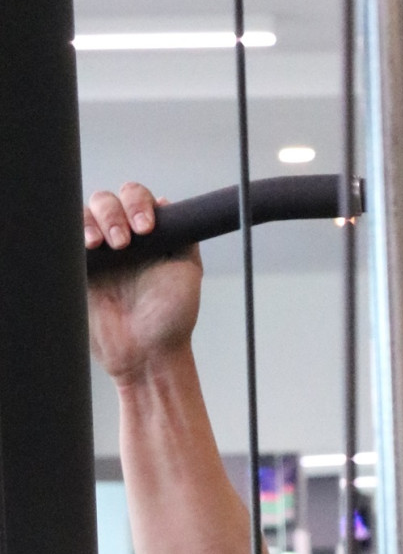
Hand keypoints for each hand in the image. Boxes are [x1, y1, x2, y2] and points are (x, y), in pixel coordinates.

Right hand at [84, 183, 202, 383]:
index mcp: (149, 234)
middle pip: (107, 200)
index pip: (136, 198)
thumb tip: (167, 202)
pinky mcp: (76, 269)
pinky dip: (70, 235)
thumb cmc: (171, 319)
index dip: (138, 204)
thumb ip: (182, 235)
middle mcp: (122, 238)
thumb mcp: (187, 272)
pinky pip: (64, 240)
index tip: (145, 228)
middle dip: (113, 214)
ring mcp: (98, 253)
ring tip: (101, 246)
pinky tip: (84, 248)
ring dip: (92, 222)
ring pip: (84, 214)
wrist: (147, 355)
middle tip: (122, 243)